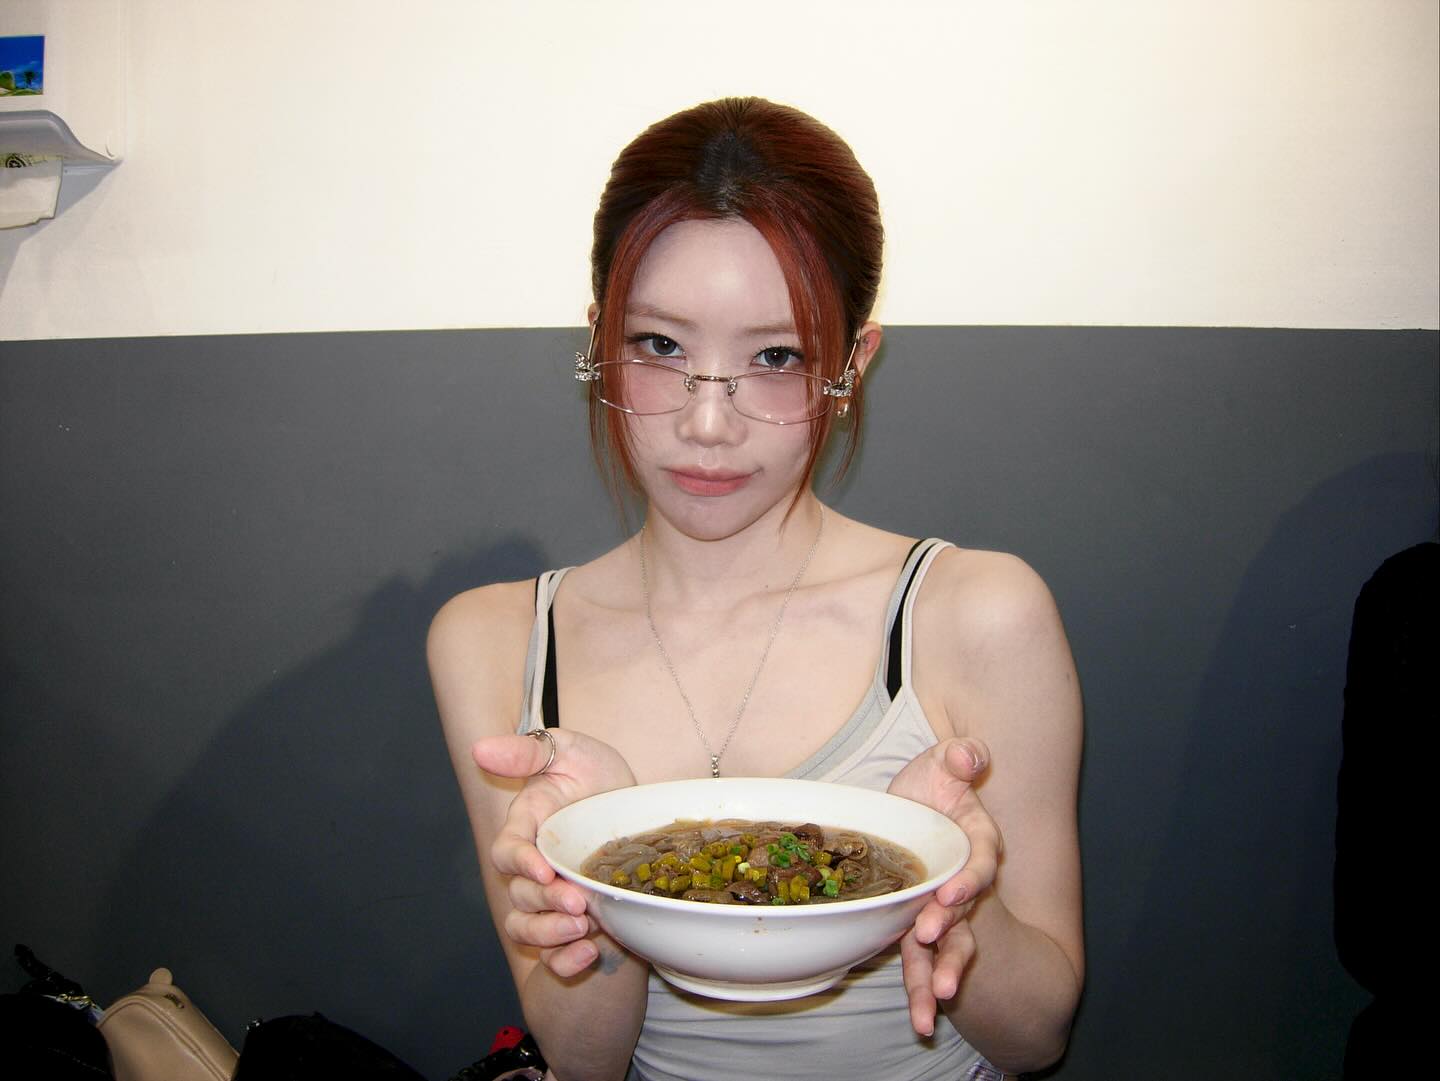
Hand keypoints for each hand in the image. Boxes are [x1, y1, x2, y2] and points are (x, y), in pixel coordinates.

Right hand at [473, 728, 637, 977]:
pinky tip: (588, 956)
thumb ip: (527, 752)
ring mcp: (550, 896)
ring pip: (527, 928)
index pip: (507, 852)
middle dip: (546, 904)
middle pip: (519, 896)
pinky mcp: (571, 920)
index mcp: (527, 828)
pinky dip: (565, 961)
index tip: (545, 872)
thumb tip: (479, 748)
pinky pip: (554, 954)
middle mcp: (533, 867)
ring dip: (550, 935)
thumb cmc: (595, 773)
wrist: (635, 805)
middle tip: (580, 904)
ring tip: (584, 930)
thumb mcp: (569, 749)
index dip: (520, 865)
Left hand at [887, 738, 1002, 1036]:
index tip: (951, 892)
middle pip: (964, 911)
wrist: (914, 806)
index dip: (969, 879)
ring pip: (950, 947)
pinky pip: (921, 961)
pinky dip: (921, 988)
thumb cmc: (933, 785)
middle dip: (951, 929)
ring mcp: (944, 908)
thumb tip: (968, 752)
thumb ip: (959, 757)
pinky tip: (921, 1023)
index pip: (978, 864)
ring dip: (943, 972)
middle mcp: (964, 882)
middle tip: (932, 938)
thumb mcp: (943, 762)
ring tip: (937, 998)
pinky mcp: (918, 924)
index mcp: (975, 845)